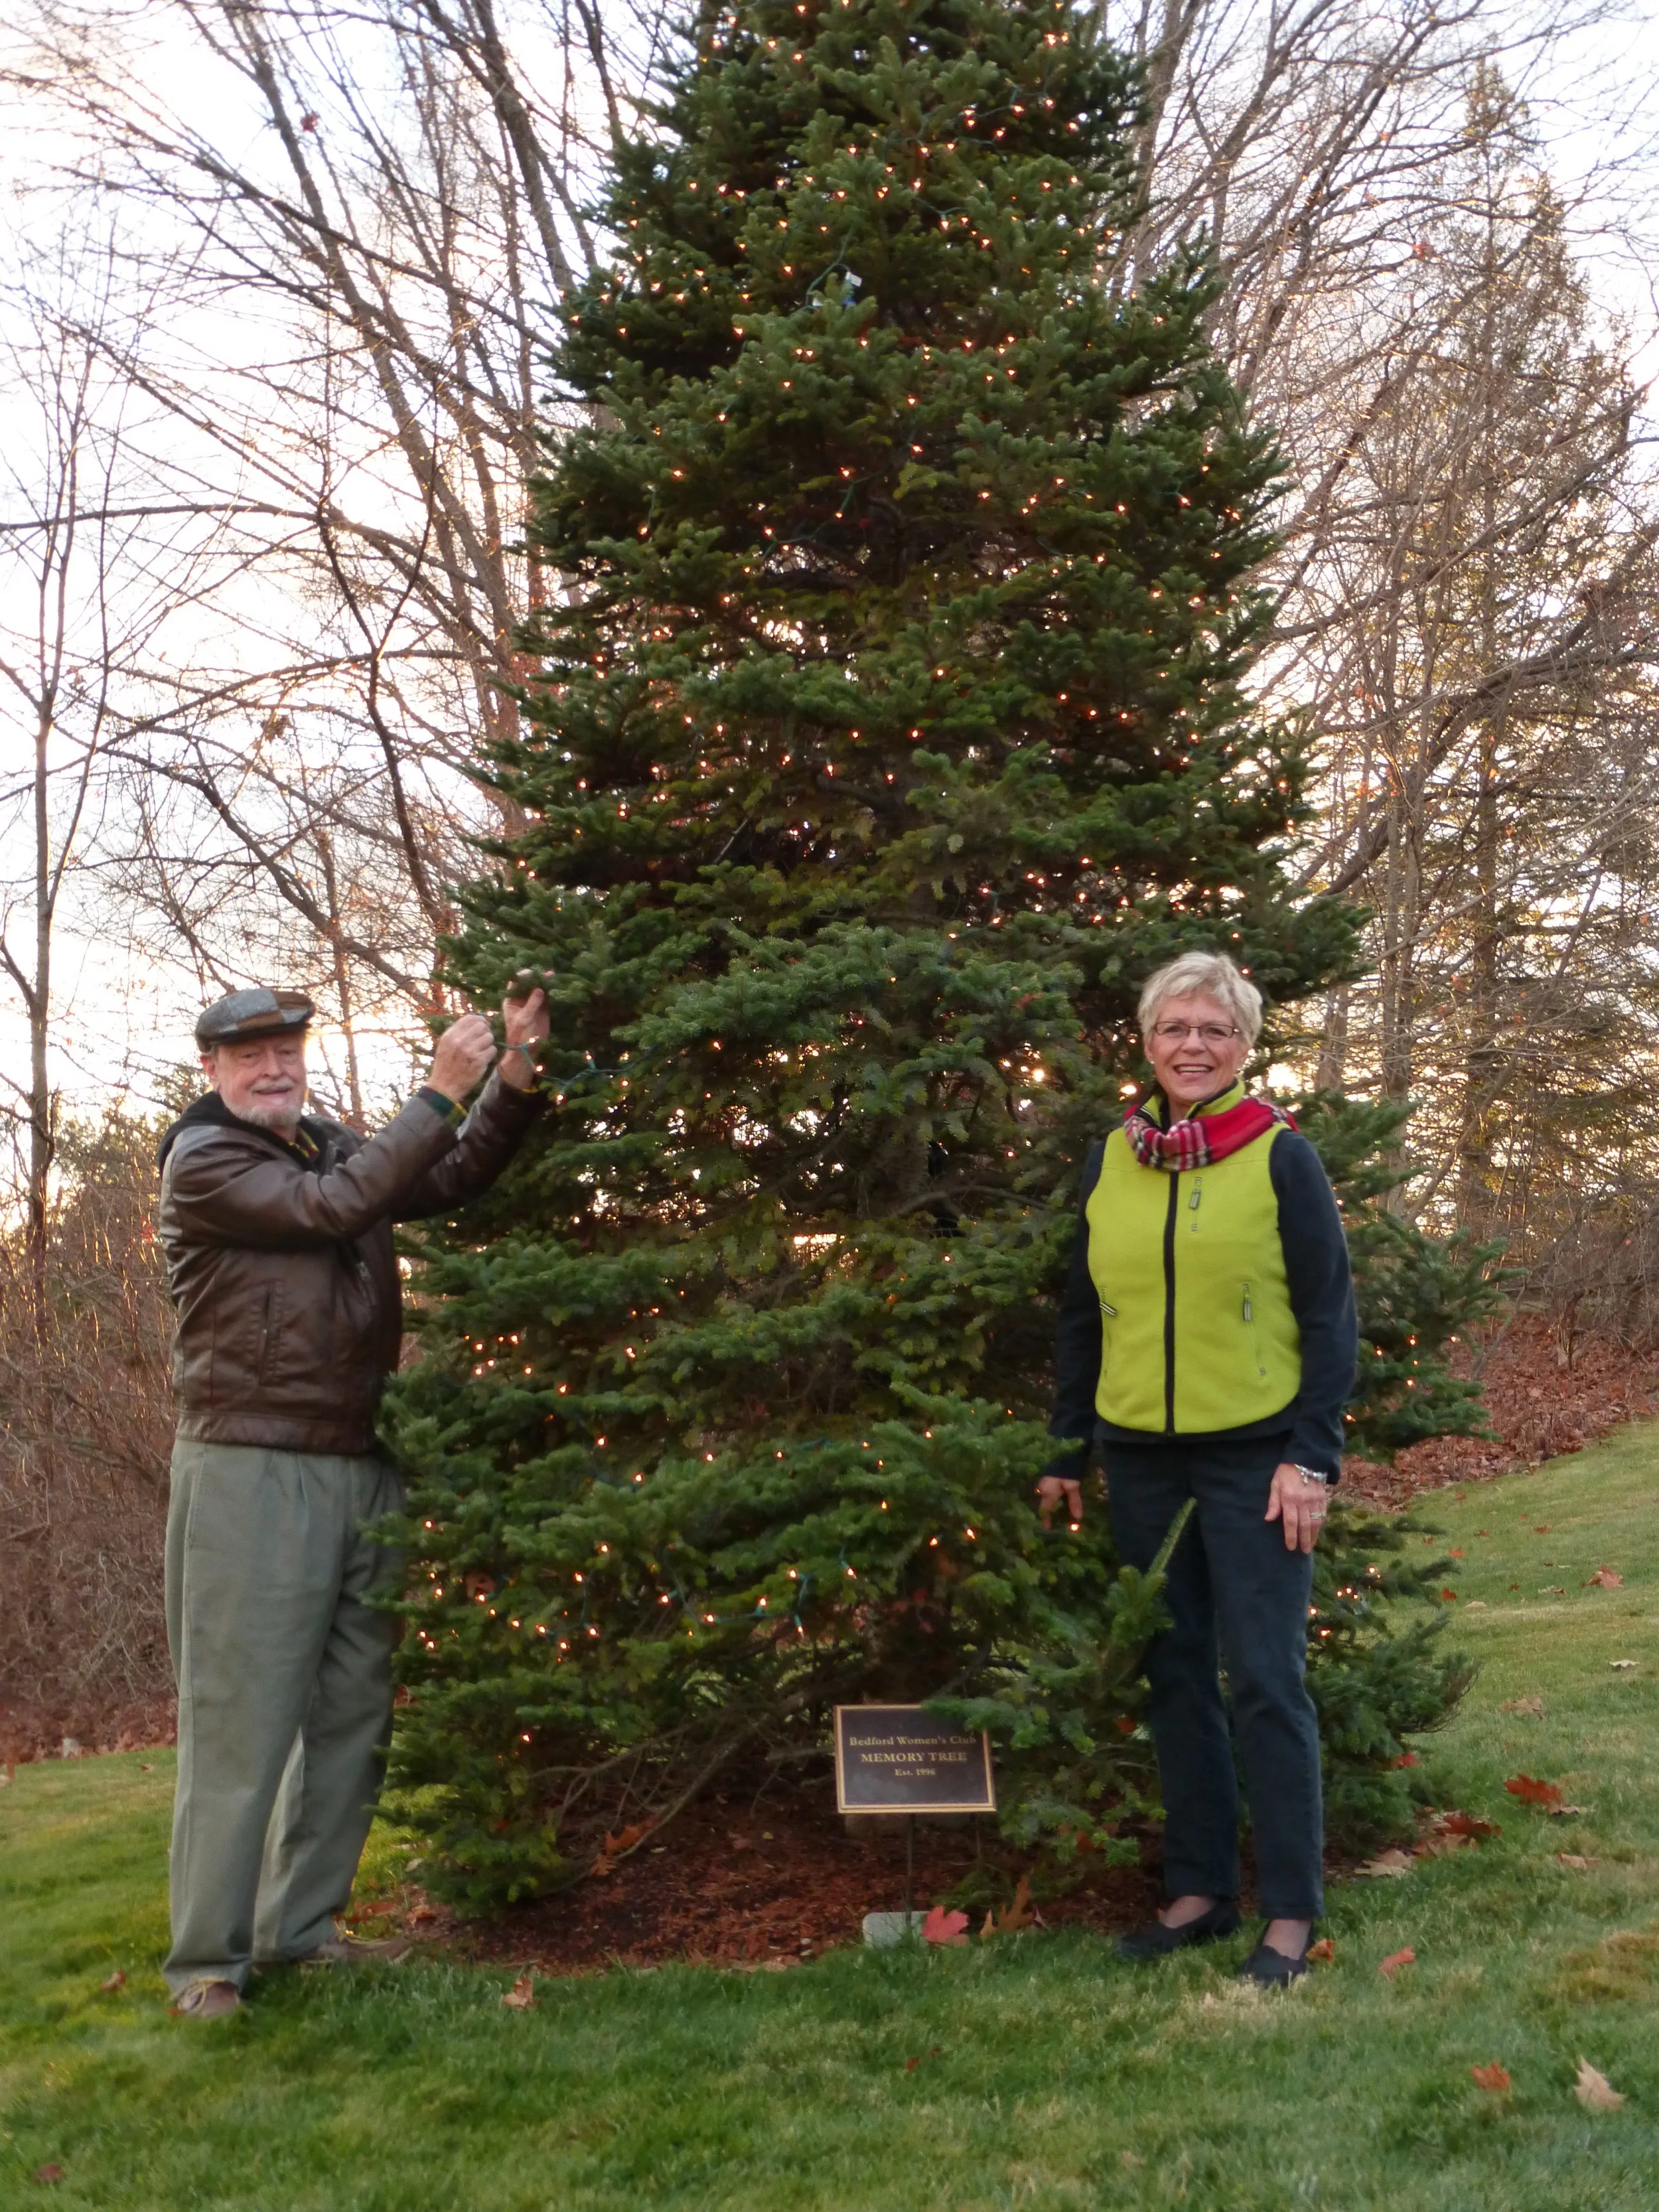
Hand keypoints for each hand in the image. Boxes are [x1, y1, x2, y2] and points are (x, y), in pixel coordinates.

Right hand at [427, 1011, 495, 1103]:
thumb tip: (475, 1021)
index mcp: (450, 1035)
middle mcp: (459, 1041)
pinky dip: (490, 1054)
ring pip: (489, 1037)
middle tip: (484, 1040)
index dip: (480, 1020)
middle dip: (486, 1031)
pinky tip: (483, 1059)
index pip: (470, 1018)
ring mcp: (470, 1051)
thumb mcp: (444, 1045)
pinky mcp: (479, 1062)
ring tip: (482, 1051)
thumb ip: (457, 1033)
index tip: (483, 1025)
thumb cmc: (445, 1066)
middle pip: (482, 1026)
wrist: (444, 1088)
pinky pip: (492, 1050)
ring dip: (488, 1043)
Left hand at [499, 976, 549, 1091]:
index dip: (523, 976)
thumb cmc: (519, 1035)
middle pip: (528, 984)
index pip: (515, 983)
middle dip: (536, 977)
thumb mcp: (523, 1020)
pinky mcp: (543, 1009)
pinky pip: (547, 997)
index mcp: (511, 1001)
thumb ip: (531, 1004)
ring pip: (539, 989)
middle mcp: (521, 999)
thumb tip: (539, 989)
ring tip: (553, 976)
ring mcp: (533, 1003)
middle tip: (546, 973)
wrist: (527, 1050)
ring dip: (545, 983)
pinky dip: (551, 992)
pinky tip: (557, 986)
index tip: (532, 973)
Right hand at [1037, 1473, 1083, 1529]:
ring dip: (1051, 1503)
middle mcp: (1042, 1488)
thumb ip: (1074, 1502)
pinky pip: (1048, 1490)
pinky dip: (1052, 1496)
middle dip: (1049, 1512)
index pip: (1044, 1510)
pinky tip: (1058, 1497)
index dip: (1046, 1520)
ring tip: (1057, 1509)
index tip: (1048, 1528)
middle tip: (1055, 1519)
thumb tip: (1077, 1518)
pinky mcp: (1046, 1475)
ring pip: (1045, 1496)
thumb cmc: (1067, 1469)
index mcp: (1048, 1493)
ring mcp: (1043, 1481)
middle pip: (1044, 1503)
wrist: (1063, 1449)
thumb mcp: (1073, 1486)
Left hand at [1265, 1462, 1327, 1552]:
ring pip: (1316, 1522)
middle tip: (1304, 1551)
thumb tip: (1268, 1519)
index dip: (1291, 1536)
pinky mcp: (1323, 1498)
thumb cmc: (1286, 1472)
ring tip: (1311, 1546)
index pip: (1291, 1522)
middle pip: (1305, 1525)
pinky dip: (1320, 1525)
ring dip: (1313, 1536)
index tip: (1291, 1547)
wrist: (1306, 1459)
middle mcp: (1304, 1501)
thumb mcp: (1275, 1483)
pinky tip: (1317, 1532)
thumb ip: (1273, 1502)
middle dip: (1304, 1540)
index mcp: (1290, 1498)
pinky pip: (1322, 1515)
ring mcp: (1315, 1500)